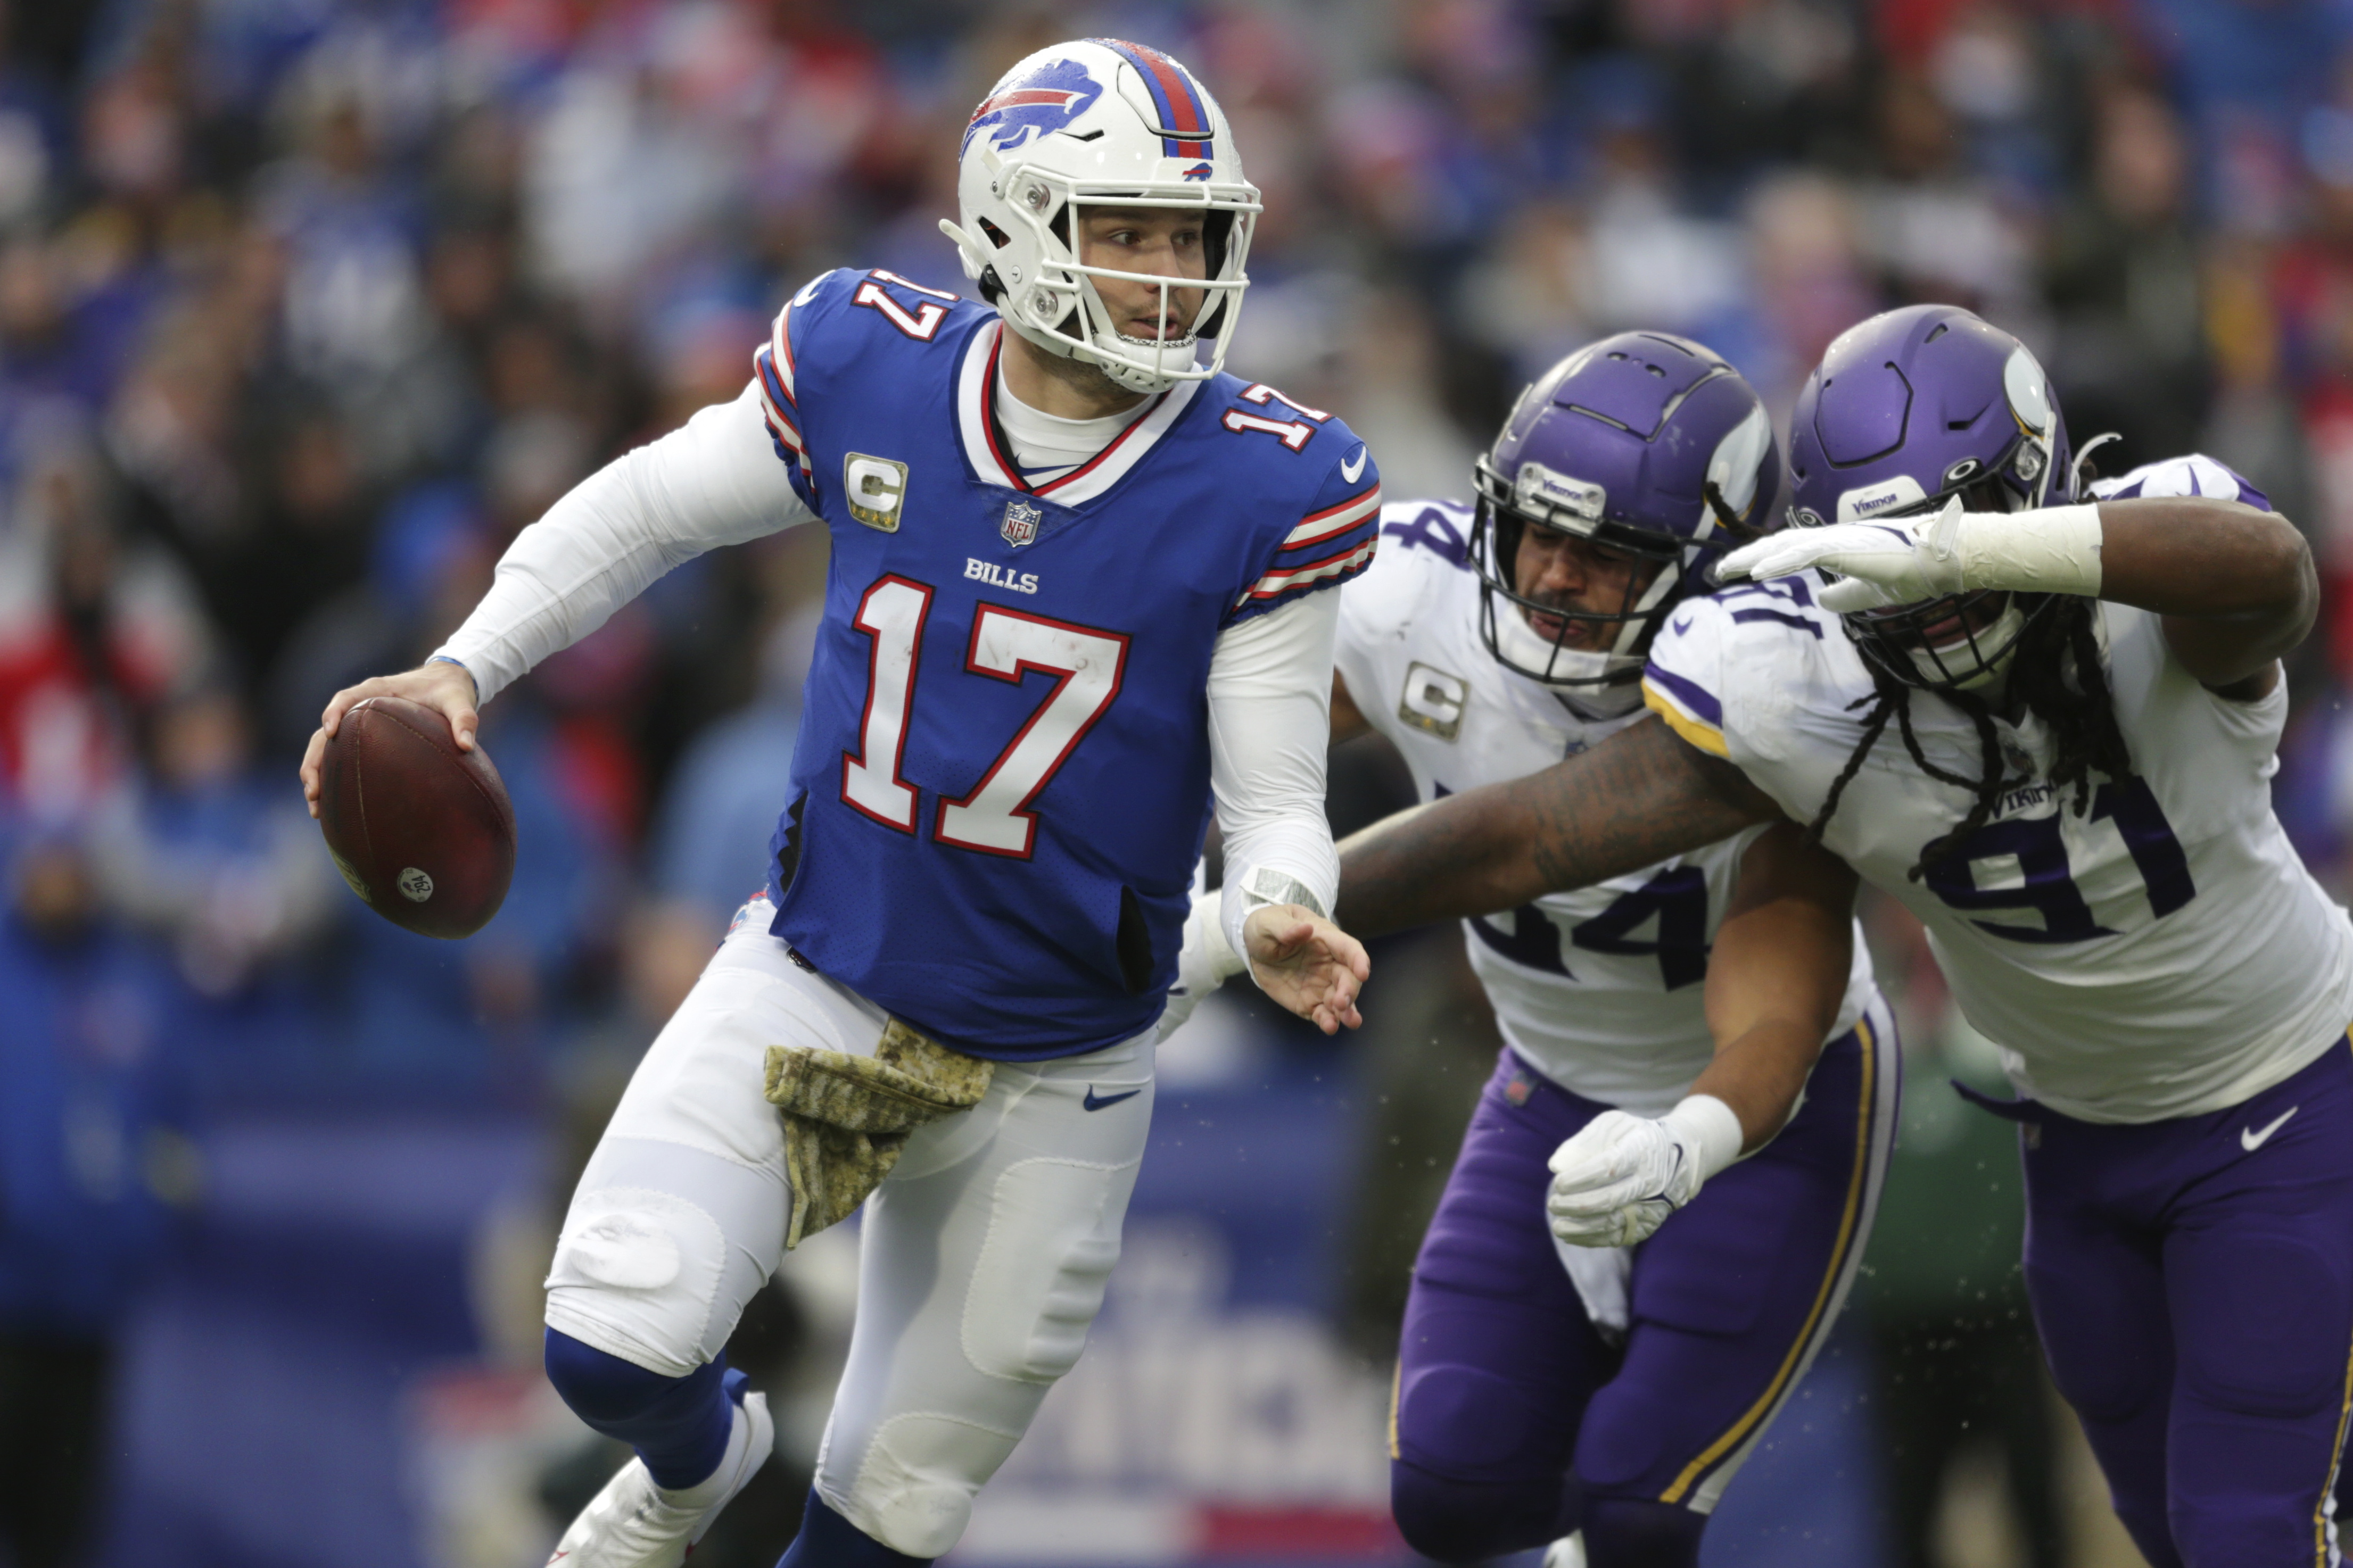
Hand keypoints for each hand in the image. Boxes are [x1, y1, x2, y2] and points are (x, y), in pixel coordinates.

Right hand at [299, 661, 479, 819]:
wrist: (446, 683)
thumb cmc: (449, 691)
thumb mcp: (459, 701)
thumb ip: (464, 719)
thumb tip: (466, 745)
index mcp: (376, 691)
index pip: (346, 699)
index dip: (334, 714)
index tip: (330, 733)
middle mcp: (359, 706)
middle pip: (323, 732)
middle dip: (314, 760)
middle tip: (314, 791)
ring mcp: (357, 723)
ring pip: (323, 748)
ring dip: (316, 773)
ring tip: (315, 806)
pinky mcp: (361, 738)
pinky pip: (338, 756)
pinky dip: (331, 777)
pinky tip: (331, 805)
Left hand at [1242, 904, 1368, 1034]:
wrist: (1255, 948)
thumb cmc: (1267, 927)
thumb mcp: (1269, 923)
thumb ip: (1286, 928)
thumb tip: (1306, 929)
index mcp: (1325, 939)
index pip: (1349, 949)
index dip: (1358, 961)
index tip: (1363, 973)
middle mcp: (1330, 964)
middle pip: (1348, 978)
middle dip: (1350, 990)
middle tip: (1341, 1003)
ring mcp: (1322, 985)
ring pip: (1341, 1000)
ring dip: (1347, 1011)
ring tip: (1348, 1021)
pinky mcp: (1310, 1002)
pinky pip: (1323, 1013)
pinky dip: (1328, 1021)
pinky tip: (1329, 1027)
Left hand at [1545, 1111, 1703, 1247]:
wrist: (1679, 1156)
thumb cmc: (1635, 1136)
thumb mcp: (1613, 1125)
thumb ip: (1584, 1142)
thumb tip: (1555, 1166)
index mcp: (1640, 1152)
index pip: (1609, 1168)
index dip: (1581, 1178)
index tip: (1558, 1183)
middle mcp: (1649, 1181)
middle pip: (1610, 1199)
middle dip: (1577, 1205)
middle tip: (1553, 1204)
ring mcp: (1651, 1205)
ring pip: (1613, 1222)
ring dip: (1581, 1227)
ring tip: (1557, 1226)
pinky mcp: (1649, 1223)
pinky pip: (1619, 1237)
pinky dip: (1592, 1239)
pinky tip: (1571, 1235)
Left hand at [1717, 496, 1967, 611]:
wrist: (1946, 558)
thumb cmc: (1915, 570)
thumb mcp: (1870, 591)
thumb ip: (1845, 595)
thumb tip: (1821, 600)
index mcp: (1837, 547)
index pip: (1792, 552)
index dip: (1765, 560)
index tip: (1740, 571)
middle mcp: (1832, 538)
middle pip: (1780, 546)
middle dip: (1748, 557)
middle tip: (1722, 571)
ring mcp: (1838, 540)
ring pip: (1784, 547)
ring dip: (1753, 558)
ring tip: (1727, 569)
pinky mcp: (1844, 546)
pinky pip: (1803, 554)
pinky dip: (1777, 562)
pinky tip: (1755, 572)